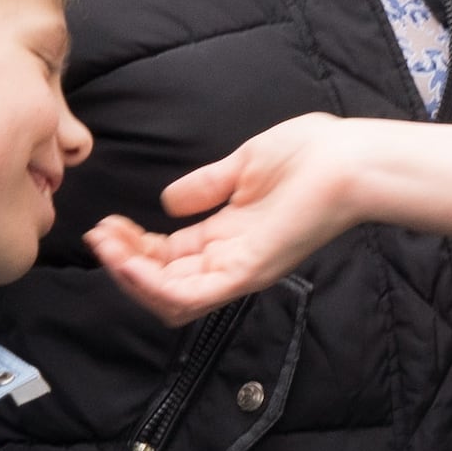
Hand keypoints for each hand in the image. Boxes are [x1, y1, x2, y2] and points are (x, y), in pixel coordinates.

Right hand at [85, 116, 358, 320]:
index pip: (170, 255)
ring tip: (107, 248)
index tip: (107, 225)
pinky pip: (192, 294)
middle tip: (100, 237)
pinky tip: (127, 260)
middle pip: (165, 280)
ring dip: (132, 277)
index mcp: (230, 236)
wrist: (352, 158)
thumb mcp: (243, 165)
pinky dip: (154, 283)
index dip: (134, 246)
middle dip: (124, 263)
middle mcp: (232, 260)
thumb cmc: (311, 153)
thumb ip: (204, 186)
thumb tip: (166, 200)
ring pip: (173, 297)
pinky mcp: (249, 272)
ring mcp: (241, 270)